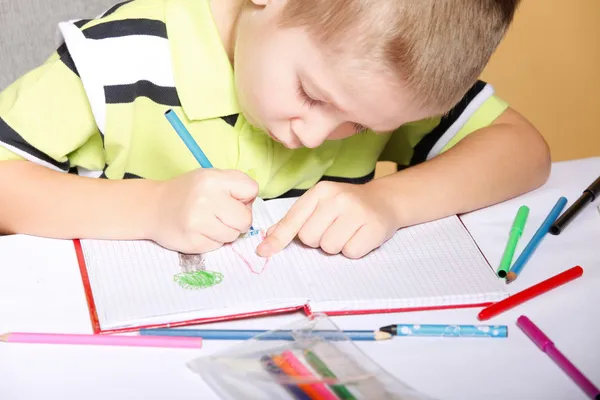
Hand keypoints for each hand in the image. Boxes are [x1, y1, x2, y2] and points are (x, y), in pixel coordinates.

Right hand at [149, 169, 257, 253]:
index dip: (246, 197)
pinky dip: (212, 240)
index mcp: (213, 180)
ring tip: (209, 222)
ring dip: (226, 232)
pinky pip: (218, 246)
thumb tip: (252, 204)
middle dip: (239, 220)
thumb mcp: (210, 177)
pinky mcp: (193, 242)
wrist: (153, 208)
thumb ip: (234, 185)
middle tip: (223, 215)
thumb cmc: (188, 192)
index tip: (234, 199)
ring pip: (233, 235)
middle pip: (245, 219)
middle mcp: (205, 200)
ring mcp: (198, 223)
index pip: (251, 189)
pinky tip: (199, 231)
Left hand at [256, 180, 399, 258]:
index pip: (293, 219)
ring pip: (328, 247)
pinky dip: (353, 250)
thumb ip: (295, 220)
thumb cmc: (346, 206)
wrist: (384, 201)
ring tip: (347, 232)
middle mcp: (337, 198)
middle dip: (318, 240)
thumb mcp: (320, 204)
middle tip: (333, 228)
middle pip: (309, 238)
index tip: (263, 252)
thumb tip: (269, 236)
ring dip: (336, 246)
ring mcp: (357, 212)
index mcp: (320, 191)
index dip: (278, 238)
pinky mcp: (373, 227)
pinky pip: (350, 252)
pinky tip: (359, 236)